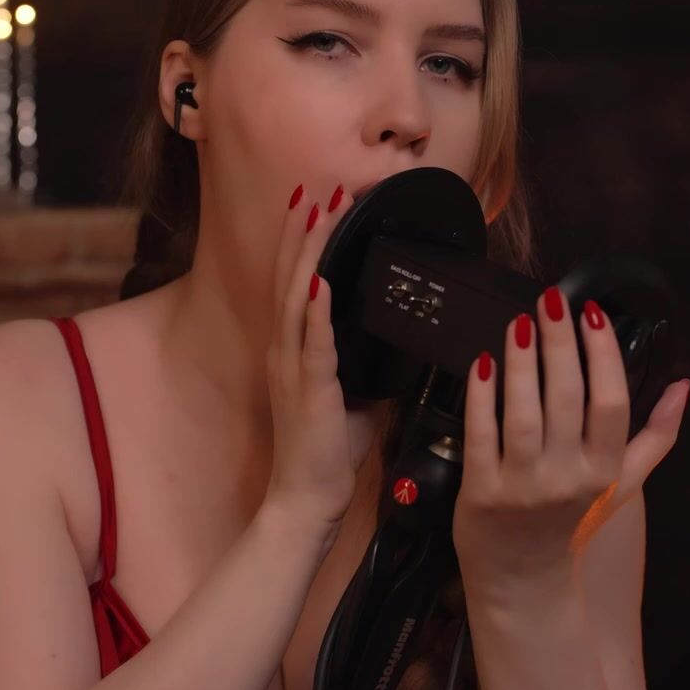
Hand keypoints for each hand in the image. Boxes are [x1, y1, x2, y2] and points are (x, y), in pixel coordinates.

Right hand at [259, 182, 368, 546]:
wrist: (305, 500)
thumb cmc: (328, 455)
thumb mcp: (356, 398)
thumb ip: (369, 365)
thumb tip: (403, 340)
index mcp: (296, 352)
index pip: (298, 286)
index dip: (305, 244)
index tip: (319, 206)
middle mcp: (286, 352)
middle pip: (292, 278)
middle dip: (305, 232)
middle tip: (318, 189)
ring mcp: (293, 368)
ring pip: (298, 297)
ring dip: (310, 252)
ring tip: (321, 214)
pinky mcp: (308, 389)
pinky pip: (312, 340)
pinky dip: (316, 307)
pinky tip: (323, 279)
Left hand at [453, 286, 689, 595]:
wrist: (525, 581)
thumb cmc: (572, 523)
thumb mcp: (622, 483)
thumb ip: (656, 436)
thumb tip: (684, 387)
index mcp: (605, 470)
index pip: (611, 404)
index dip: (604, 355)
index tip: (593, 313)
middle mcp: (568, 477)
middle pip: (567, 399)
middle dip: (560, 344)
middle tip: (550, 303)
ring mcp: (523, 485)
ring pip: (524, 413)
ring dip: (521, 363)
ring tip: (519, 325)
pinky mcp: (482, 491)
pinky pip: (481, 435)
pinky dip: (481, 397)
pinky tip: (482, 364)